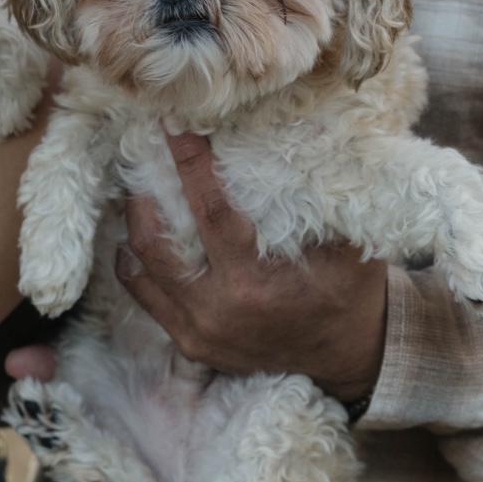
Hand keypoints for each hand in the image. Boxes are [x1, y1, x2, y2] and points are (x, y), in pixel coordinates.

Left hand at [115, 131, 386, 401]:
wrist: (348, 355)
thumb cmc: (349, 290)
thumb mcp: (346, 243)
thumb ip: (316, 199)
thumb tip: (293, 136)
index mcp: (251, 285)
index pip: (209, 212)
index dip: (189, 165)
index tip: (174, 126)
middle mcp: (214, 313)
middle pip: (153, 245)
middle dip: (143, 198)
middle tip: (142, 161)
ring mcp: (197, 333)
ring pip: (139, 274)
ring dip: (133, 231)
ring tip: (138, 195)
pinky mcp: (190, 344)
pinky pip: (148, 300)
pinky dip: (138, 268)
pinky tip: (139, 241)